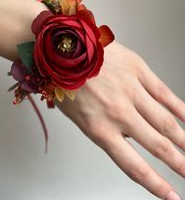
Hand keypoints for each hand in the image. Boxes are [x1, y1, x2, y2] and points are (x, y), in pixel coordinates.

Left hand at [56, 41, 184, 199]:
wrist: (59, 47)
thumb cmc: (64, 80)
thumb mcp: (77, 114)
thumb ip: (106, 128)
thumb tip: (130, 135)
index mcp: (98, 128)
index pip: (134, 165)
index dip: (156, 185)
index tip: (172, 196)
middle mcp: (117, 112)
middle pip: (157, 145)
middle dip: (179, 164)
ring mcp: (130, 90)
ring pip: (166, 122)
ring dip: (184, 140)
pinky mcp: (137, 70)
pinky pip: (164, 93)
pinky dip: (181, 109)